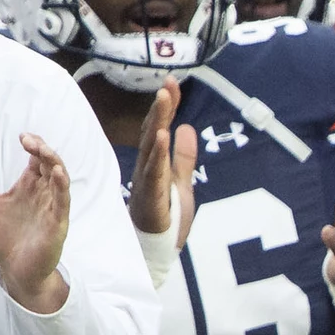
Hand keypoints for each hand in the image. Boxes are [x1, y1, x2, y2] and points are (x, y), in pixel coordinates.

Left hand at [0, 135, 70, 314]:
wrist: (12, 269)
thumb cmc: (2, 239)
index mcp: (28, 188)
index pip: (38, 160)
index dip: (34, 145)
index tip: (22, 137)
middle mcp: (42, 195)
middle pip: (51, 165)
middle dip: (43, 150)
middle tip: (28, 140)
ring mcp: (51, 209)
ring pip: (60, 180)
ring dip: (54, 163)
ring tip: (42, 150)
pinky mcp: (56, 225)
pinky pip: (63, 203)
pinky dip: (62, 187)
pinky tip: (57, 173)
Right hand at [129, 83, 198, 245]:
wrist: (155, 253)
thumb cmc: (166, 218)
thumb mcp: (182, 183)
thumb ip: (184, 157)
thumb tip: (187, 127)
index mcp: (155, 164)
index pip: (159, 129)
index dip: (166, 107)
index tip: (173, 82)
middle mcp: (147, 169)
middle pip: (153, 133)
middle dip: (161, 108)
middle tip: (168, 83)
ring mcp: (147, 183)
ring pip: (152, 148)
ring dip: (157, 122)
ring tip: (164, 100)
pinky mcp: (151, 198)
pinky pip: (154, 173)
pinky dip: (158, 154)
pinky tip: (161, 137)